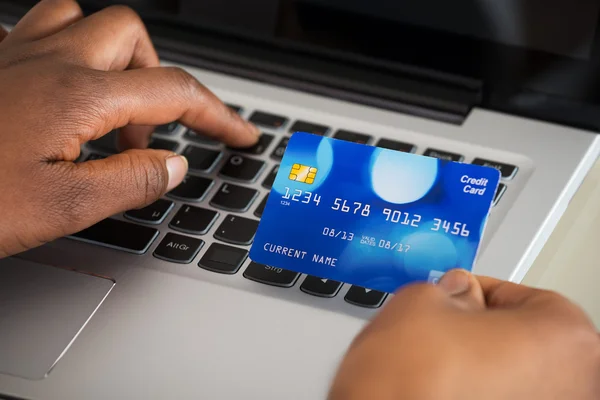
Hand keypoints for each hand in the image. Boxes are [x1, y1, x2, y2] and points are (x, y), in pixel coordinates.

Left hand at [0, 0, 259, 257]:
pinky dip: (70, 51)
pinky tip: (62, 91)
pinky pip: (41, 27)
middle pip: (133, 36)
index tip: (241, 134)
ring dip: (115, 57)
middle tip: (147, 136)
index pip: (175, 92)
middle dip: (158, 81)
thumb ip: (132, 180)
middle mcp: (48, 61)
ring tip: (109, 107)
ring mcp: (14, 54)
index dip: (219, 114)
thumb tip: (174, 164)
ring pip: (85, 19)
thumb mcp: (65, 208)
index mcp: (77, 96)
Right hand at [329, 270, 599, 399]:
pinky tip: (443, 389)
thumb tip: (458, 292)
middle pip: (522, 340)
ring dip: (477, 364)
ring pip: (510, 377)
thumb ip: (450, 288)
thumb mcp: (422, 301)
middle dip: (481, 329)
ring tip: (438, 361)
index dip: (479, 290)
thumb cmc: (411, 383)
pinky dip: (475, 394)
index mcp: (562, 339)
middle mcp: (568, 385)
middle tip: (444, 325)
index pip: (523, 297)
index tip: (457, 294)